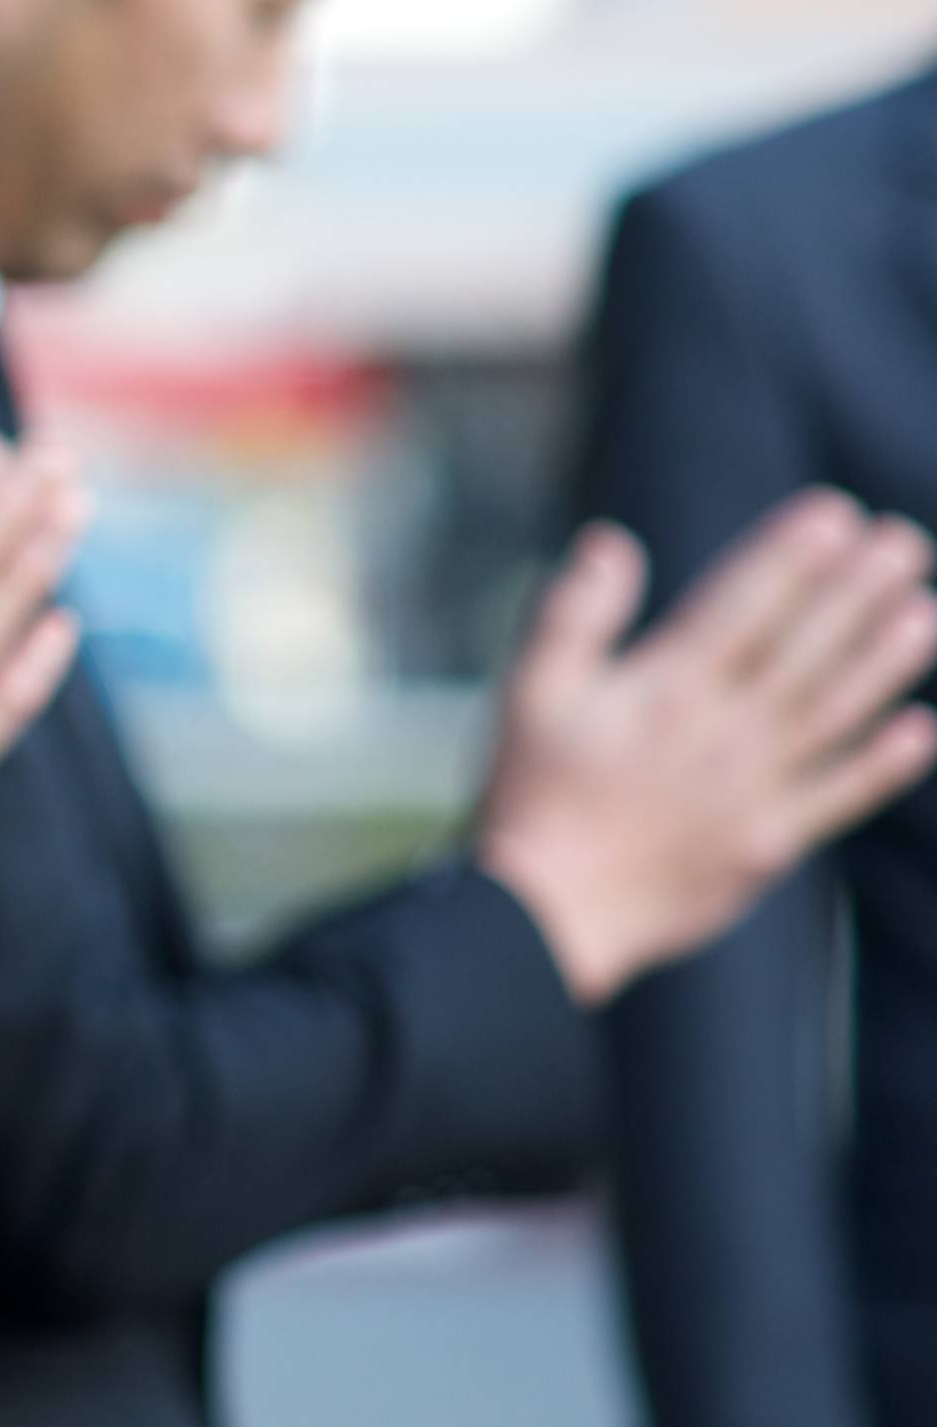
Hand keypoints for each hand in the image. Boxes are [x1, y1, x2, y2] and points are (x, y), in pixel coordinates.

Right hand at [475, 494, 936, 1003]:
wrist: (547, 911)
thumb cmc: (530, 794)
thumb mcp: (529, 691)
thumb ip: (574, 614)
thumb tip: (613, 542)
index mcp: (665, 689)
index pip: (743, 605)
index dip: (791, 557)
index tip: (835, 514)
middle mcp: (722, 732)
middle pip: (804, 649)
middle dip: (856, 591)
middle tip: (902, 541)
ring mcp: (753, 788)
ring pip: (835, 712)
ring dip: (885, 660)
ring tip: (924, 610)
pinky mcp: (768, 841)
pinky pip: (839, 795)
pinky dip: (882, 763)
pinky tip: (918, 728)